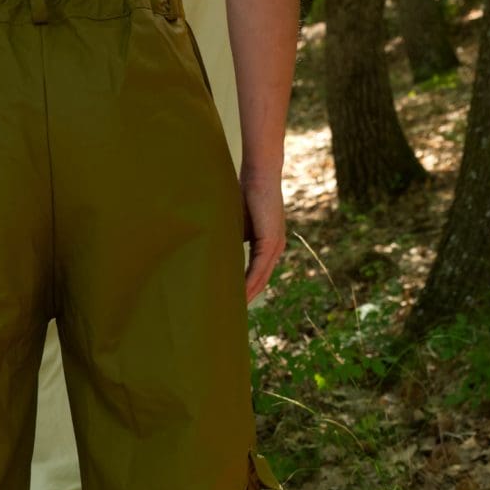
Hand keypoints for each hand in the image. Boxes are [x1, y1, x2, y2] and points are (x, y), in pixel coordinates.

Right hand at [240, 172, 285, 303]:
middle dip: (246, 299)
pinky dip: (249, 284)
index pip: (256, 274)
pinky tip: (239, 295)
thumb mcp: (236, 224)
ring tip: (232, 311)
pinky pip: (258, 270)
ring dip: (247, 296)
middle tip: (230, 315)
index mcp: (268, 245)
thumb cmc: (245, 193)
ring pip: (260, 279)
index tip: (230, 303)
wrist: (260, 174)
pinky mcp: (271, 242)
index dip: (244, 289)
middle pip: (260, 282)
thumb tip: (214, 253)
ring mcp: (275, 247)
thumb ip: (231, 240)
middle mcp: (275, 249)